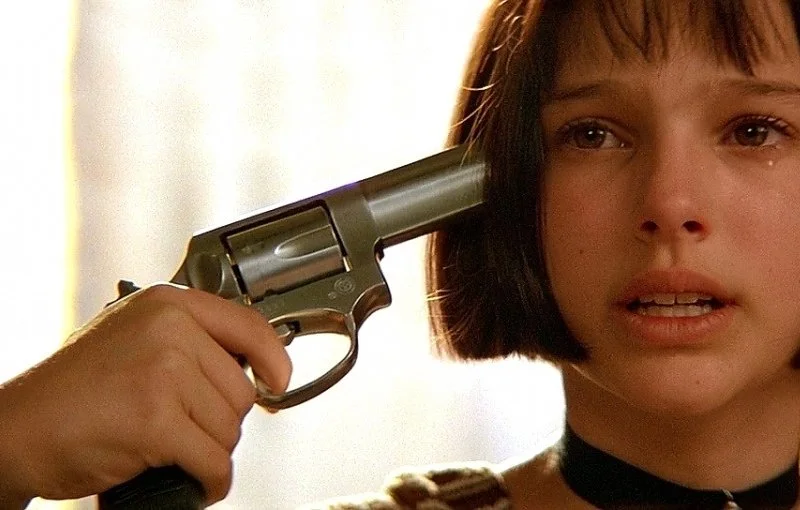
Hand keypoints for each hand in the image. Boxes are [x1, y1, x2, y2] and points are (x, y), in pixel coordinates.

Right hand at [0, 284, 290, 505]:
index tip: (279, 380)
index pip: (250, 326)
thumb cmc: (76, 389)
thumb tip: (252, 363)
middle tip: (185, 427)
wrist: (19, 428)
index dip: (274, 359)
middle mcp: (169, 329)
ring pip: (230, 428)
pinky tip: (197, 480)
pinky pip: (214, 460)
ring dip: (209, 448)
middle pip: (241, 390)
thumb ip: (189, 340)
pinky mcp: (155, 419)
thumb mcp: (135, 337)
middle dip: (221, 420)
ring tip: (172, 445)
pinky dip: (210, 480)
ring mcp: (162, 372)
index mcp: (168, 303)